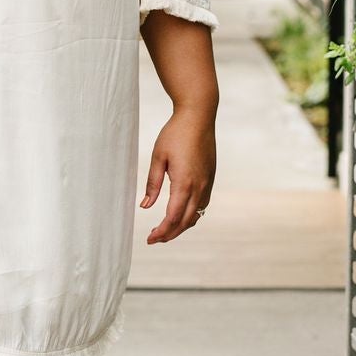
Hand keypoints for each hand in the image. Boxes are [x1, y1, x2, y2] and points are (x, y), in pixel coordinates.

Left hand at [139, 106, 215, 242]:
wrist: (199, 117)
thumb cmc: (175, 133)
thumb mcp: (158, 157)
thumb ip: (152, 184)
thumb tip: (145, 206)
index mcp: (184, 183)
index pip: (172, 218)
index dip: (161, 232)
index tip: (150, 239)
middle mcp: (199, 187)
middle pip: (185, 221)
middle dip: (170, 234)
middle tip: (154, 239)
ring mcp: (207, 183)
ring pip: (196, 215)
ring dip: (181, 226)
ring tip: (166, 230)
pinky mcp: (210, 178)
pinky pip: (202, 204)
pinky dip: (191, 215)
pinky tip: (181, 215)